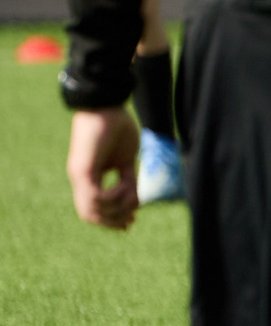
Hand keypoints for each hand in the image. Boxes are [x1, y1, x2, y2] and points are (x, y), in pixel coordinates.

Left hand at [67, 107, 140, 229]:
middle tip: (132, 220)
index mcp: (90, 176)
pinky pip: (96, 197)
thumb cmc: (117, 126)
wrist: (106, 104)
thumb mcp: (128, 159)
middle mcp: (81, 179)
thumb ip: (129, 178)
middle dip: (113, 221)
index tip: (132, 221)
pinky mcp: (84, 169)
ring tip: (131, 199)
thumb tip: (135, 200)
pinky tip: (125, 187)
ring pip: (91, 210)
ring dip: (115, 210)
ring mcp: (80, 175)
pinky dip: (113, 198)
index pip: (94, 209)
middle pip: (91, 215)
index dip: (112, 219)